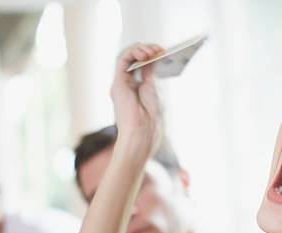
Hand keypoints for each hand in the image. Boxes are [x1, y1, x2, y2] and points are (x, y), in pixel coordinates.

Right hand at [111, 43, 164, 162]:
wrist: (142, 135)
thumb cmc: (149, 121)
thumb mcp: (153, 91)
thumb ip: (150, 73)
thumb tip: (153, 57)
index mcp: (134, 88)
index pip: (139, 64)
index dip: (150, 55)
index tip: (163, 51)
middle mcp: (125, 84)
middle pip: (132, 58)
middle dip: (146, 50)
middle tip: (159, 49)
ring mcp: (120, 83)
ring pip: (126, 56)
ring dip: (140, 49)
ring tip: (153, 50)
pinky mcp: (118, 83)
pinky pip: (122, 60)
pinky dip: (133, 53)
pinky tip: (145, 54)